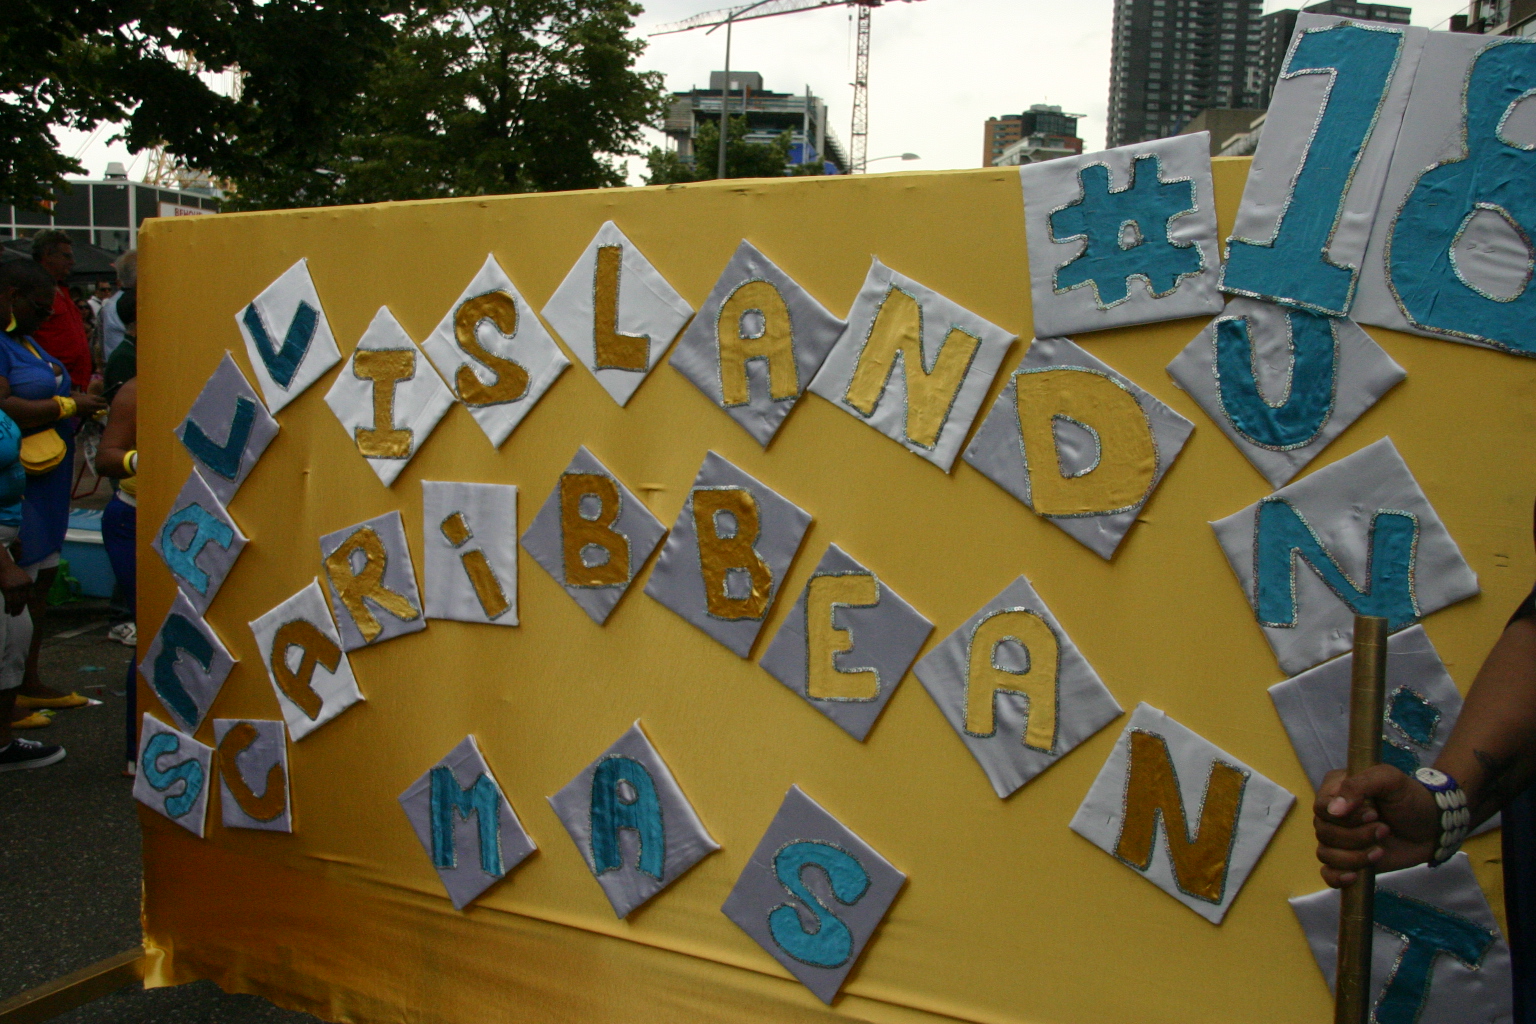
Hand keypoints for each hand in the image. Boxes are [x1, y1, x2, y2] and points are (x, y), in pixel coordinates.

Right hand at [0, 561, 29, 615]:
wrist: (3, 565)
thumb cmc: (12, 572)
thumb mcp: (23, 578)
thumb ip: (24, 587)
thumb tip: (24, 600)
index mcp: (29, 583)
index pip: (31, 597)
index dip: (27, 604)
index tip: (23, 608)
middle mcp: (24, 585)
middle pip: (23, 601)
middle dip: (20, 609)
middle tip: (16, 614)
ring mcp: (16, 587)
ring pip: (16, 602)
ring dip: (14, 610)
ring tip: (12, 614)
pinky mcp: (7, 589)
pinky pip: (9, 601)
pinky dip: (8, 608)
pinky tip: (7, 611)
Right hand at [72, 391, 106, 417]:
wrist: (69, 406)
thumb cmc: (73, 398)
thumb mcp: (77, 394)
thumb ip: (81, 394)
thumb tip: (79, 393)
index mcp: (93, 397)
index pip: (104, 399)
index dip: (103, 401)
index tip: (102, 402)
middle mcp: (95, 403)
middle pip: (105, 406)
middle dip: (105, 407)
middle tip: (102, 408)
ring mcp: (93, 410)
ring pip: (100, 412)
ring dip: (99, 412)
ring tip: (97, 412)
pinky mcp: (89, 415)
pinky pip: (94, 417)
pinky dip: (94, 417)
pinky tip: (93, 417)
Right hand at [1314, 764, 1438, 886]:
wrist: (1433, 827)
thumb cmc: (1410, 798)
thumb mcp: (1389, 778)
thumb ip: (1358, 785)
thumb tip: (1333, 811)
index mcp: (1335, 789)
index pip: (1321, 807)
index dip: (1345, 817)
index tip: (1374, 815)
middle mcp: (1333, 815)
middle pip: (1323, 832)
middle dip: (1356, 836)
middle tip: (1385, 830)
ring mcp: (1339, 839)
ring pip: (1326, 854)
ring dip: (1354, 856)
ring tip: (1380, 850)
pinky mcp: (1348, 861)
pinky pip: (1328, 873)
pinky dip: (1337, 876)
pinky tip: (1354, 876)